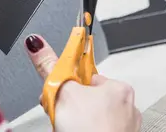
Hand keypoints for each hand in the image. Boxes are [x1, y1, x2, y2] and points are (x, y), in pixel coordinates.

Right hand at [25, 34, 141, 131]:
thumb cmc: (89, 129)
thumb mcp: (62, 91)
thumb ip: (49, 65)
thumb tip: (36, 44)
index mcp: (119, 88)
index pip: (87, 77)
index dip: (68, 85)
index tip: (60, 92)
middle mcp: (128, 107)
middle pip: (89, 98)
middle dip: (72, 105)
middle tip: (62, 113)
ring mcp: (125, 128)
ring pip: (93, 117)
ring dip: (77, 121)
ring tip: (67, 127)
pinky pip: (97, 130)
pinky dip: (86, 131)